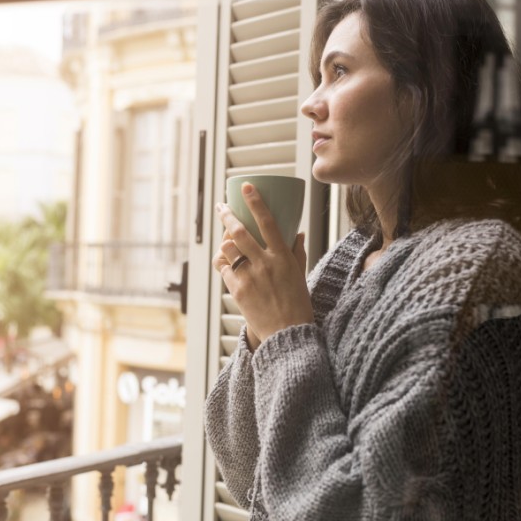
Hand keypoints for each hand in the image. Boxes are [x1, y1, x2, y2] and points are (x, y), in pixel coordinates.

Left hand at [212, 182, 311, 349]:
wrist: (286, 334)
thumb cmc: (297, 304)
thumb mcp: (300, 275)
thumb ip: (297, 252)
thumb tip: (298, 233)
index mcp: (283, 257)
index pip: (268, 222)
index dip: (255, 202)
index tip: (247, 187)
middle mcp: (264, 263)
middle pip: (239, 232)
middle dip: (227, 215)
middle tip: (221, 207)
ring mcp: (249, 277)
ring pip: (227, 249)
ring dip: (223, 242)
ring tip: (224, 239)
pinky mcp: (236, 290)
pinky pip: (223, 269)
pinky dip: (222, 262)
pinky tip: (224, 261)